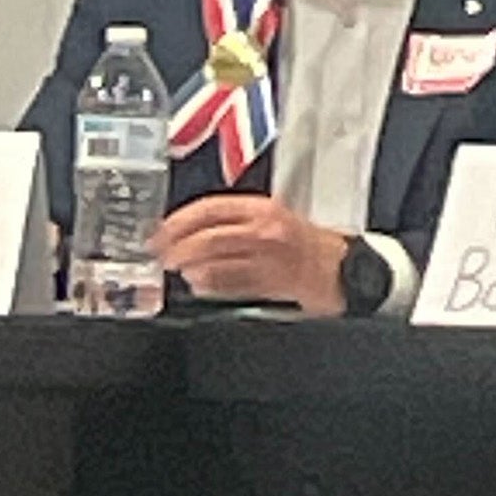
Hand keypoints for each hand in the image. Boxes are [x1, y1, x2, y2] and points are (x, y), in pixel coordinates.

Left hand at [150, 195, 347, 316]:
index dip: (178, 220)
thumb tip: (185, 228)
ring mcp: (265, 260)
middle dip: (177, 249)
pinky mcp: (267, 285)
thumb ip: (232, 219)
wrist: (336, 267)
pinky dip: (207, 286)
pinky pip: (228, 287)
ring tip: (179, 271)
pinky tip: (199, 284)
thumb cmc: (301, 241)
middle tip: (160, 256)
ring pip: (215, 265)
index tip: (159, 231)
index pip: (210, 208)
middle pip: (209, 238)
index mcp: (262, 208)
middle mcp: (263, 231)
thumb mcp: (270, 215)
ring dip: (190, 270)